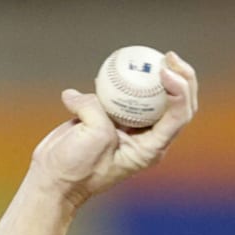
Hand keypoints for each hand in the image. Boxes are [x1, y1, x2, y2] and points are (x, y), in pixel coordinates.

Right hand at [29, 51, 198, 207]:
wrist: (53, 178)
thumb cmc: (77, 168)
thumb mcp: (94, 137)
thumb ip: (100, 110)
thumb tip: (92, 91)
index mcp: (151, 149)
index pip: (178, 117)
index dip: (180, 91)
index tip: (165, 71)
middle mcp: (146, 138)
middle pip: (175, 105)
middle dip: (181, 78)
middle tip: (170, 56)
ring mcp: (129, 128)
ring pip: (151, 97)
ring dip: (154, 75)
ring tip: (152, 55)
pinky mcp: (109, 119)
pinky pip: (120, 94)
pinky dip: (120, 80)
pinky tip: (114, 66)